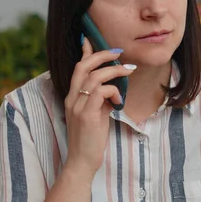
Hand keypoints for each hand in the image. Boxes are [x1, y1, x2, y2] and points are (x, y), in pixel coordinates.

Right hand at [63, 37, 135, 178]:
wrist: (82, 162)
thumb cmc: (90, 139)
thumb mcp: (95, 114)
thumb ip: (100, 99)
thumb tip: (112, 87)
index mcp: (72, 97)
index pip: (77, 68)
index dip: (85, 52)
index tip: (90, 39)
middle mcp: (72, 98)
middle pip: (84, 66)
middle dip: (102, 55)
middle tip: (118, 53)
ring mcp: (78, 106)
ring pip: (95, 76)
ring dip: (114, 71)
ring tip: (128, 72)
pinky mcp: (86, 115)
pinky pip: (101, 92)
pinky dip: (113, 91)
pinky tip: (119, 101)